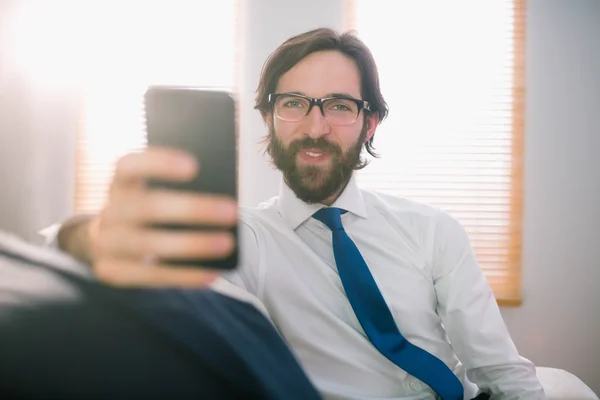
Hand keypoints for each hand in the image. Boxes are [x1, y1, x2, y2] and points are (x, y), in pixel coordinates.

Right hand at [88, 147, 236, 287]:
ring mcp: (107, 243)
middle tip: (231, 210)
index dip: (159, 164)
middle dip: (192, 209)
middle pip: (147, 206)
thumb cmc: (143, 212)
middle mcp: (110, 211)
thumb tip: (220, 200)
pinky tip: (212, 274)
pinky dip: (184, 276)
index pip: (129, 166)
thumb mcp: (149, 193)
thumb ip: (178, 192)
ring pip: (149, 244)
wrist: (105, 243)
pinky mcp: (113, 272)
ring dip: (192, 244)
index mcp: (120, 184)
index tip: (194, 166)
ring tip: (227, 243)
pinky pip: (151, 276)